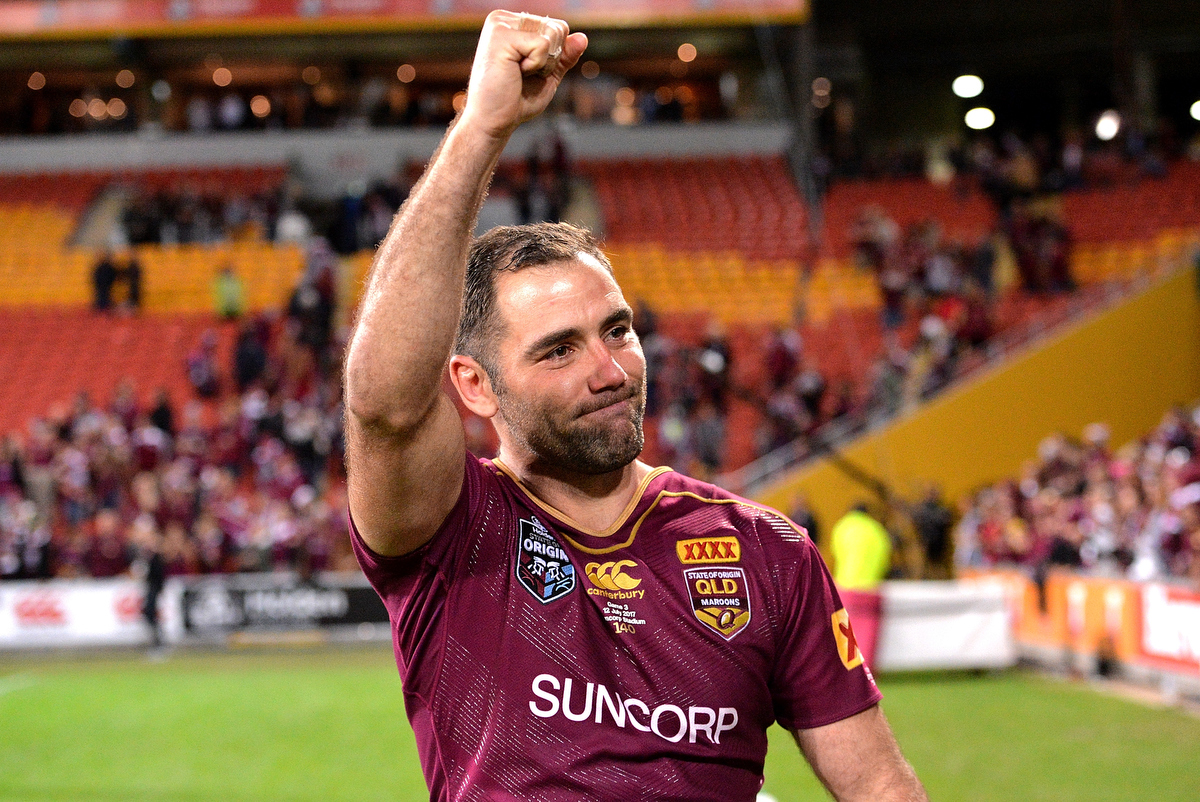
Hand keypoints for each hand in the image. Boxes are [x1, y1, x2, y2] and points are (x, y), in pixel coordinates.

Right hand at [460, 9, 587, 139]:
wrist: (494, 121)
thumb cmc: (516, 100)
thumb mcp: (547, 76)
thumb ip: (564, 56)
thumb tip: (583, 38)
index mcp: (512, 24)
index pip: (557, 27)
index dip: (555, 55)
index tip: (529, 70)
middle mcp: (504, 19)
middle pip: (558, 28)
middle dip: (550, 59)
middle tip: (523, 74)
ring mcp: (500, 24)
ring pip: (552, 34)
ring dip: (542, 62)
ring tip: (517, 72)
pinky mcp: (500, 35)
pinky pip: (542, 44)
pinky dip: (536, 65)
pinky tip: (514, 72)